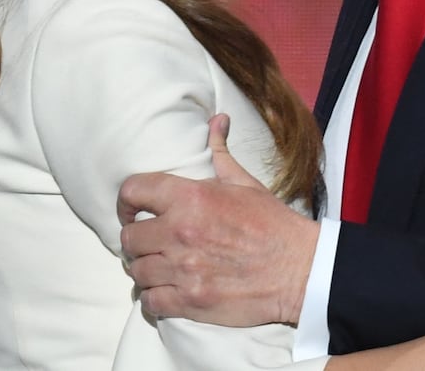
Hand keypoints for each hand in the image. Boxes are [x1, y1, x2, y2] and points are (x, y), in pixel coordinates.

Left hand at [116, 114, 319, 325]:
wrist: (299, 269)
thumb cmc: (273, 225)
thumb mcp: (245, 183)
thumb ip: (221, 152)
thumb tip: (217, 120)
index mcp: (191, 198)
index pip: (133, 191)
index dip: (125, 202)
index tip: (130, 211)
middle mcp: (180, 232)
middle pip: (129, 238)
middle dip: (137, 240)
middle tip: (150, 244)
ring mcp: (183, 270)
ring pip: (136, 272)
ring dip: (145, 270)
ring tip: (159, 268)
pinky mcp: (190, 301)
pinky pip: (150, 302)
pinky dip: (154, 299)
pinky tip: (167, 291)